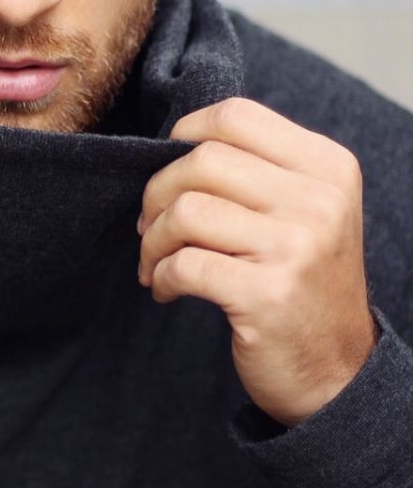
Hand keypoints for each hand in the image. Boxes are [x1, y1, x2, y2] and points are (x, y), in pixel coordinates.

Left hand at [138, 97, 376, 426]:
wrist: (337, 371)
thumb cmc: (300, 279)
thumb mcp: (302, 210)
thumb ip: (254, 168)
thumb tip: (171, 144)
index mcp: (327, 166)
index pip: (235, 116)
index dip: (185, 134)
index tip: (169, 170)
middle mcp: (319, 200)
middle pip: (203, 160)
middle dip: (157, 192)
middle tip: (149, 225)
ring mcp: (297, 247)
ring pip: (186, 210)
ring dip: (153, 239)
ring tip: (155, 260)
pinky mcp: (268, 295)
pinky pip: (184, 265)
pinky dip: (160, 276)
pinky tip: (165, 289)